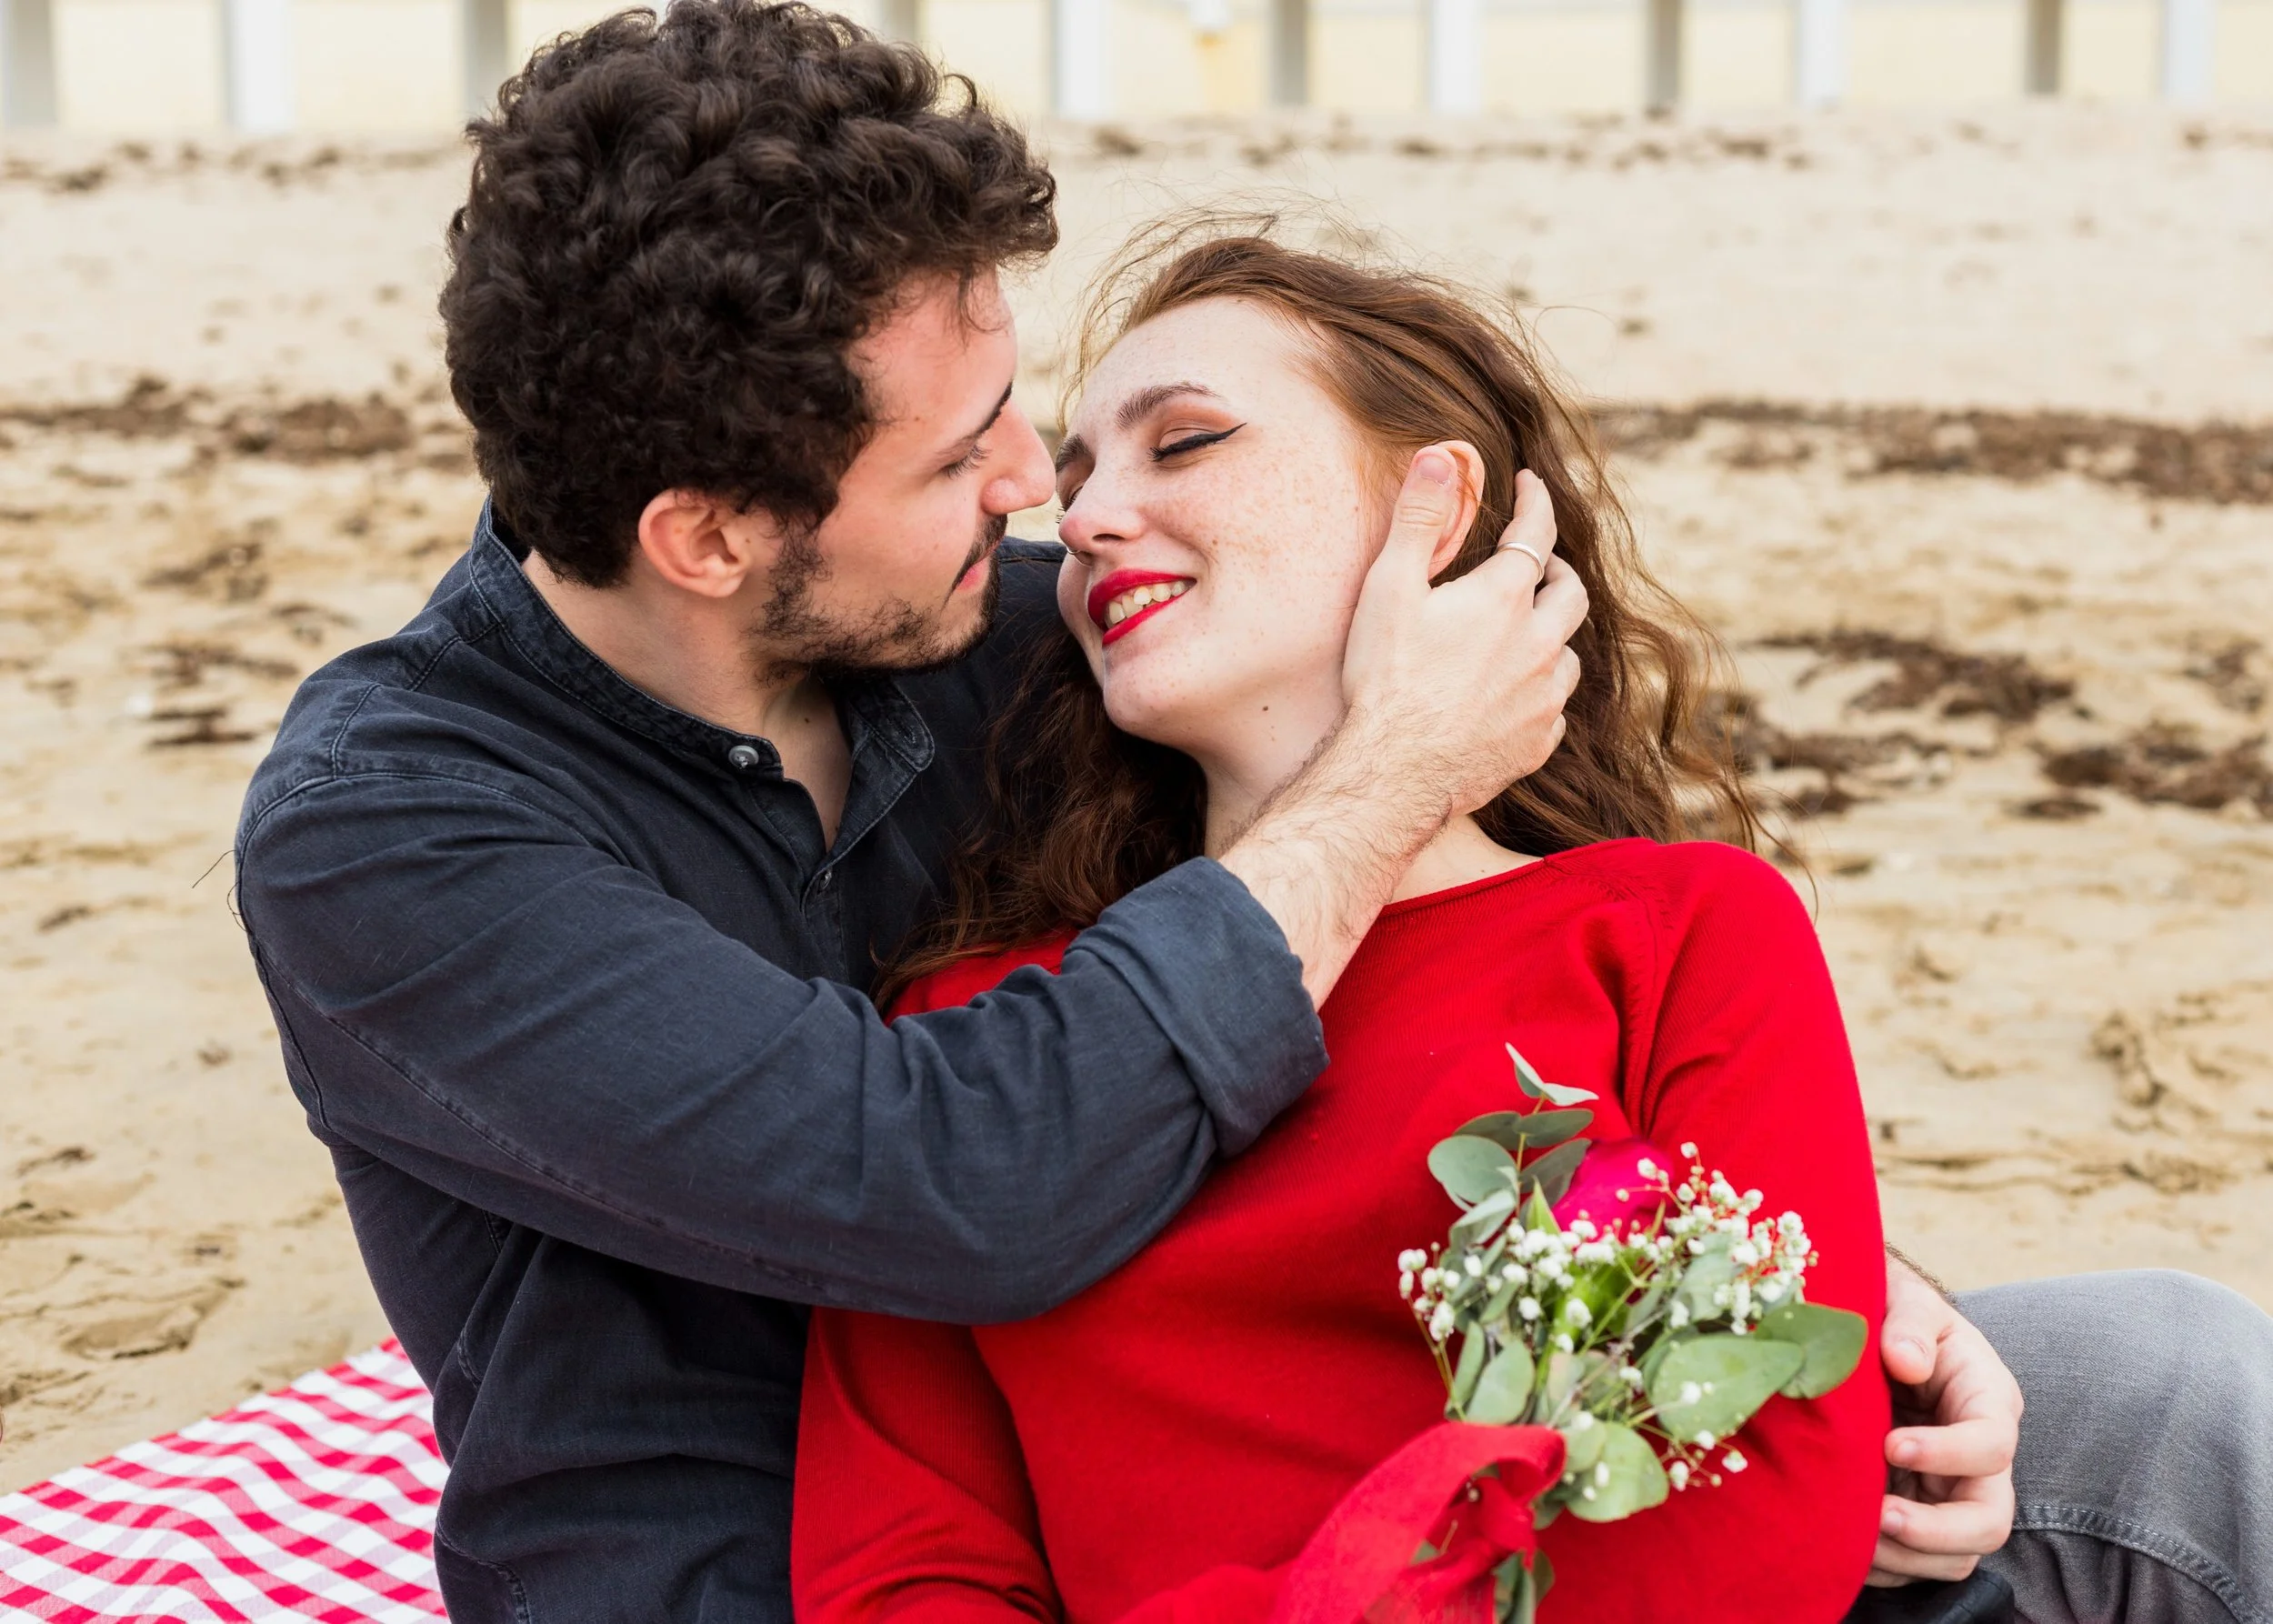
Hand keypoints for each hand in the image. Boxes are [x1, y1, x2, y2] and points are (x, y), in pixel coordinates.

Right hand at [1338, 450, 1585, 825]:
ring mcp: (1543, 699)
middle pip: (1571, 594)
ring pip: (1569, 656)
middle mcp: (1539, 645)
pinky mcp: (1535, 744)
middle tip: (1538, 566)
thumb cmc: (1386, 679)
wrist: (1394, 773)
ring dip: (1553, 638)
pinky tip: (1517, 698)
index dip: (1535, 502)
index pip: (1536, 532)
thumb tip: (1443, 455)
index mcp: (1505, 599)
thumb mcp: (1390, 587)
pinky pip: (1553, 711)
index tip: (1529, 485)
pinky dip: (1541, 695)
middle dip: (1557, 571)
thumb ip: (1421, 518)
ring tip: (1527, 637)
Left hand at [1864, 1253, 2021, 1585]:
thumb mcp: (1905, 1301)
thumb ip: (1909, 1322)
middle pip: (1989, 1519)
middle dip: (1936, 1531)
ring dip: (1905, 1555)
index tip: (1891, 1446)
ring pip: (1955, 1555)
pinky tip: (1840, 1545)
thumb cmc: (1893, 1311)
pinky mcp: (1917, 1512)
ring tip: (1850, 1537)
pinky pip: (1915, 1560)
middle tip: (1878, 1516)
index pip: (1992, 1444)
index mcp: (1987, 1400)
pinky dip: (1882, 1564)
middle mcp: (1979, 1458)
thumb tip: (1905, 1361)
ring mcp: (1949, 1491)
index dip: (1949, 1454)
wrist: (1868, 1330)